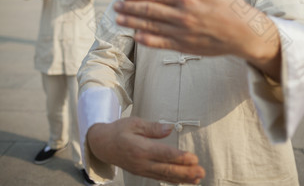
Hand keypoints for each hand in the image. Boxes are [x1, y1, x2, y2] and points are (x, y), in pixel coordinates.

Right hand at [87, 117, 204, 183]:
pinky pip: (159, 177)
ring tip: (197, 178)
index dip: (179, 157)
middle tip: (201, 171)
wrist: (102, 145)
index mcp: (140, 148)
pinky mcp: (142, 172)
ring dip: (182, 178)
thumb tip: (170, 128)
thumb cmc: (119, 131)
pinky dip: (172, 180)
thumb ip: (153, 128)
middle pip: (167, 169)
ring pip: (165, 176)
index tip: (193, 158)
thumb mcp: (134, 123)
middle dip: (186, 171)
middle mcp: (141, 162)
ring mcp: (141, 170)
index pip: (163, 154)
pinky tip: (183, 180)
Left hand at [115, 0, 280, 79]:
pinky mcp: (186, 46)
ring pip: (151, 27)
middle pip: (149, 11)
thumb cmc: (230, 5)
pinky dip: (147, 40)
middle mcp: (182, 16)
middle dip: (130, 8)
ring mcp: (182, 33)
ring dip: (133, 23)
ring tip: (118, 19)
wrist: (245, 33)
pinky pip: (162, 44)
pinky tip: (136, 37)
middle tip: (115, 6)